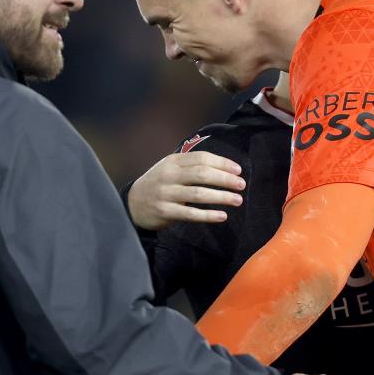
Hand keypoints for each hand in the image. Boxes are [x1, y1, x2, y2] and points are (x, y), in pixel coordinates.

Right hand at [127, 152, 244, 229]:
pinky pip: (190, 214)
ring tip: (238, 200)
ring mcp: (166, 194)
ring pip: (198, 194)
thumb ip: (191, 165)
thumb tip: (225, 168)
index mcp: (173, 161)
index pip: (202, 158)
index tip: (238, 170)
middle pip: (202, 174)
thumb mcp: (170, 168)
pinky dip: (208, 215)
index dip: (222, 163)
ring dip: (221, 197)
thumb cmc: (159, 184)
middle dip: (225, 179)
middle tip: (241, 185)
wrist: (132, 204)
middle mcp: (169, 175)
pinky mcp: (165, 211)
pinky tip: (222, 216)